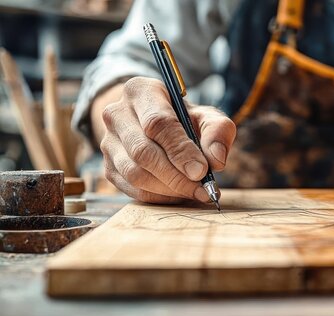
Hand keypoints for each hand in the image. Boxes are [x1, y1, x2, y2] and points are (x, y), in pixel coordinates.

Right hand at [99, 77, 235, 203]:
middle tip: (202, 189)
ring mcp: (108, 142)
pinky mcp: (109, 167)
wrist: (158, 126)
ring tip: (195, 192)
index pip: (157, 123)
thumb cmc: (185, 120)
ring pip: (135, 174)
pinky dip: (159, 197)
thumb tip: (216, 160)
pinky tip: (179, 194)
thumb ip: (218, 132)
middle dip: (176, 175)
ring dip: (169, 189)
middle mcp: (117, 114)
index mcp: (141, 92)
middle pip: (143, 152)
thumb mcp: (207, 116)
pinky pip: (133, 189)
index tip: (201, 170)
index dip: (180, 150)